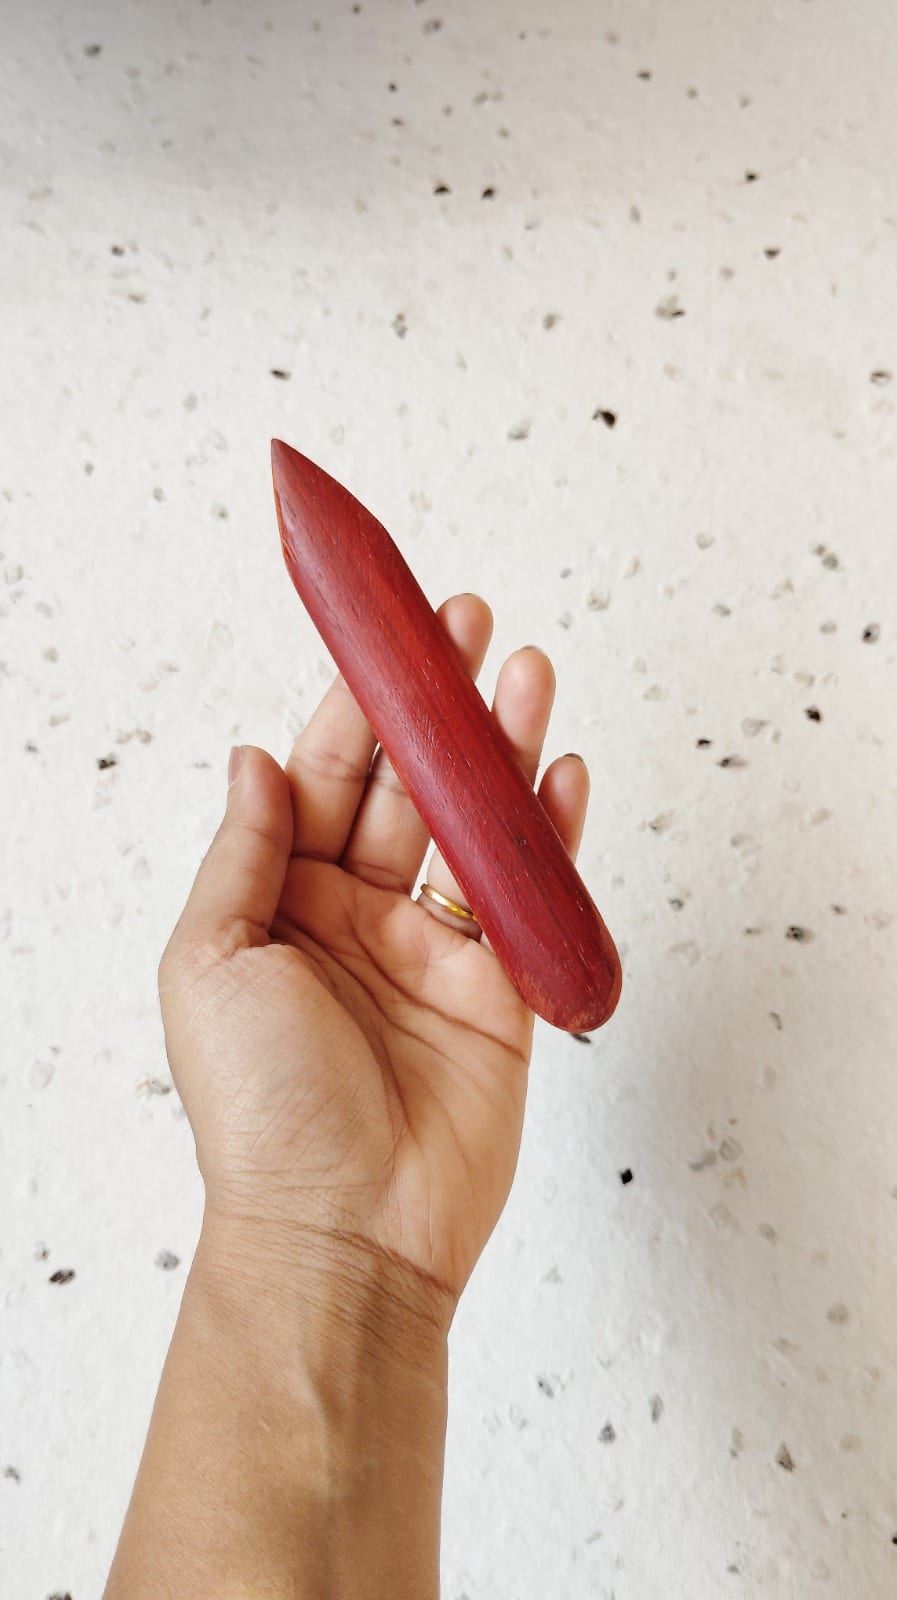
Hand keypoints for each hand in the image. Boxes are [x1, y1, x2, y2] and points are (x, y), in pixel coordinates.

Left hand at [158, 594, 589, 1327]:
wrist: (344, 1233)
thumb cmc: (260, 1110)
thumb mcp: (212, 960)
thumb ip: (244, 851)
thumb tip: (253, 755)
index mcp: (283, 903)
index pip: (322, 777)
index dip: (355, 703)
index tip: (383, 634)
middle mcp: (358, 917)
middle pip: (407, 787)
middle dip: (436, 707)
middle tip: (467, 628)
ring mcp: (434, 952)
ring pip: (474, 828)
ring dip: (501, 751)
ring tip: (526, 675)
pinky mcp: (502, 994)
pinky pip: (529, 898)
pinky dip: (550, 836)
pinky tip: (561, 775)